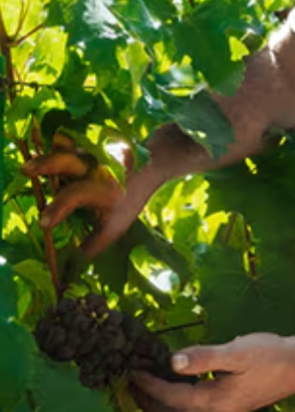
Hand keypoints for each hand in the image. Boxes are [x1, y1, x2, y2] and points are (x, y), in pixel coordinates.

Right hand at [22, 130, 178, 258]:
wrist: (149, 165)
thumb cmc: (129, 200)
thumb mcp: (115, 226)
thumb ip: (91, 246)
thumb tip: (69, 269)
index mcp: (102, 190)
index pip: (76, 197)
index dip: (58, 210)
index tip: (43, 223)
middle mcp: (94, 169)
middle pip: (69, 160)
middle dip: (47, 164)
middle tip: (27, 169)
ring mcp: (89, 153)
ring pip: (67, 147)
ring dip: (49, 153)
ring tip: (31, 162)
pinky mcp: (85, 145)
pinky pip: (67, 143)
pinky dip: (55, 147)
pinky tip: (45, 152)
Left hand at [130, 333, 294, 411]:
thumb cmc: (269, 356)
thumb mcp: (236, 352)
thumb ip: (204, 357)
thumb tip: (172, 361)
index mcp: (214, 401)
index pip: (171, 398)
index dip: (149, 386)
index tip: (133, 371)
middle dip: (149, 403)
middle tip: (132, 385)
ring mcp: (223, 411)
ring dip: (162, 405)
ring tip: (148, 388)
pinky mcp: (230, 404)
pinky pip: (195, 410)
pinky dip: (178, 402)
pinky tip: (180, 385)